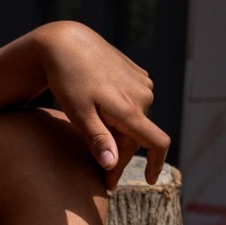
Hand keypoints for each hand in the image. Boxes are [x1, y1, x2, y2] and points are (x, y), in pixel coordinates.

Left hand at [35, 21, 170, 189]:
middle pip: (138, 138)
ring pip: (135, 122)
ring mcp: (143, 84)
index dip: (156, 165)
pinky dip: (121, 116)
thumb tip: (112, 165)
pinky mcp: (139, 75)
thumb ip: (97, 140)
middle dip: (121, 157)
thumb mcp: (78, 114)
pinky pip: (134, 104)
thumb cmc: (69, 81)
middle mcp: (143, 96)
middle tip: (101, 177)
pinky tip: (103, 115)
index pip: (157, 143)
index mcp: (130, 109)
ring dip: (120, 135)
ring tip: (96, 139)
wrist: (68, 44)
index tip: (148, 180)